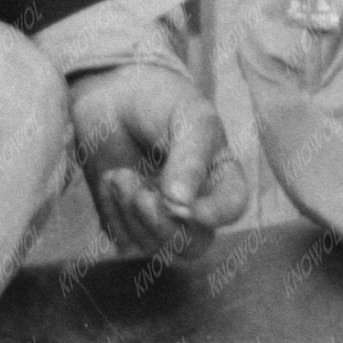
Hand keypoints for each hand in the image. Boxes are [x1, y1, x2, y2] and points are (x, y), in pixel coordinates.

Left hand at [67, 64, 249, 261]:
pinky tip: (112, 182)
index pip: (231, 209)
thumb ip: (190, 158)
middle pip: (194, 244)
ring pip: (158, 248)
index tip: (184, 206)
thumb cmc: (160, 101)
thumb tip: (180, 203)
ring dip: (135, 215)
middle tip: (141, 194)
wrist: (111, 95)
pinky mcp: (129, 225)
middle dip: (164, 224)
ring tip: (121, 175)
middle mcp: (196, 206)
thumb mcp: (188, 117)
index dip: (213, 214)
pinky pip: (126, 241)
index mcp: (221, 179)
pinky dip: (115, 215)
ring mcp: (163, 220)